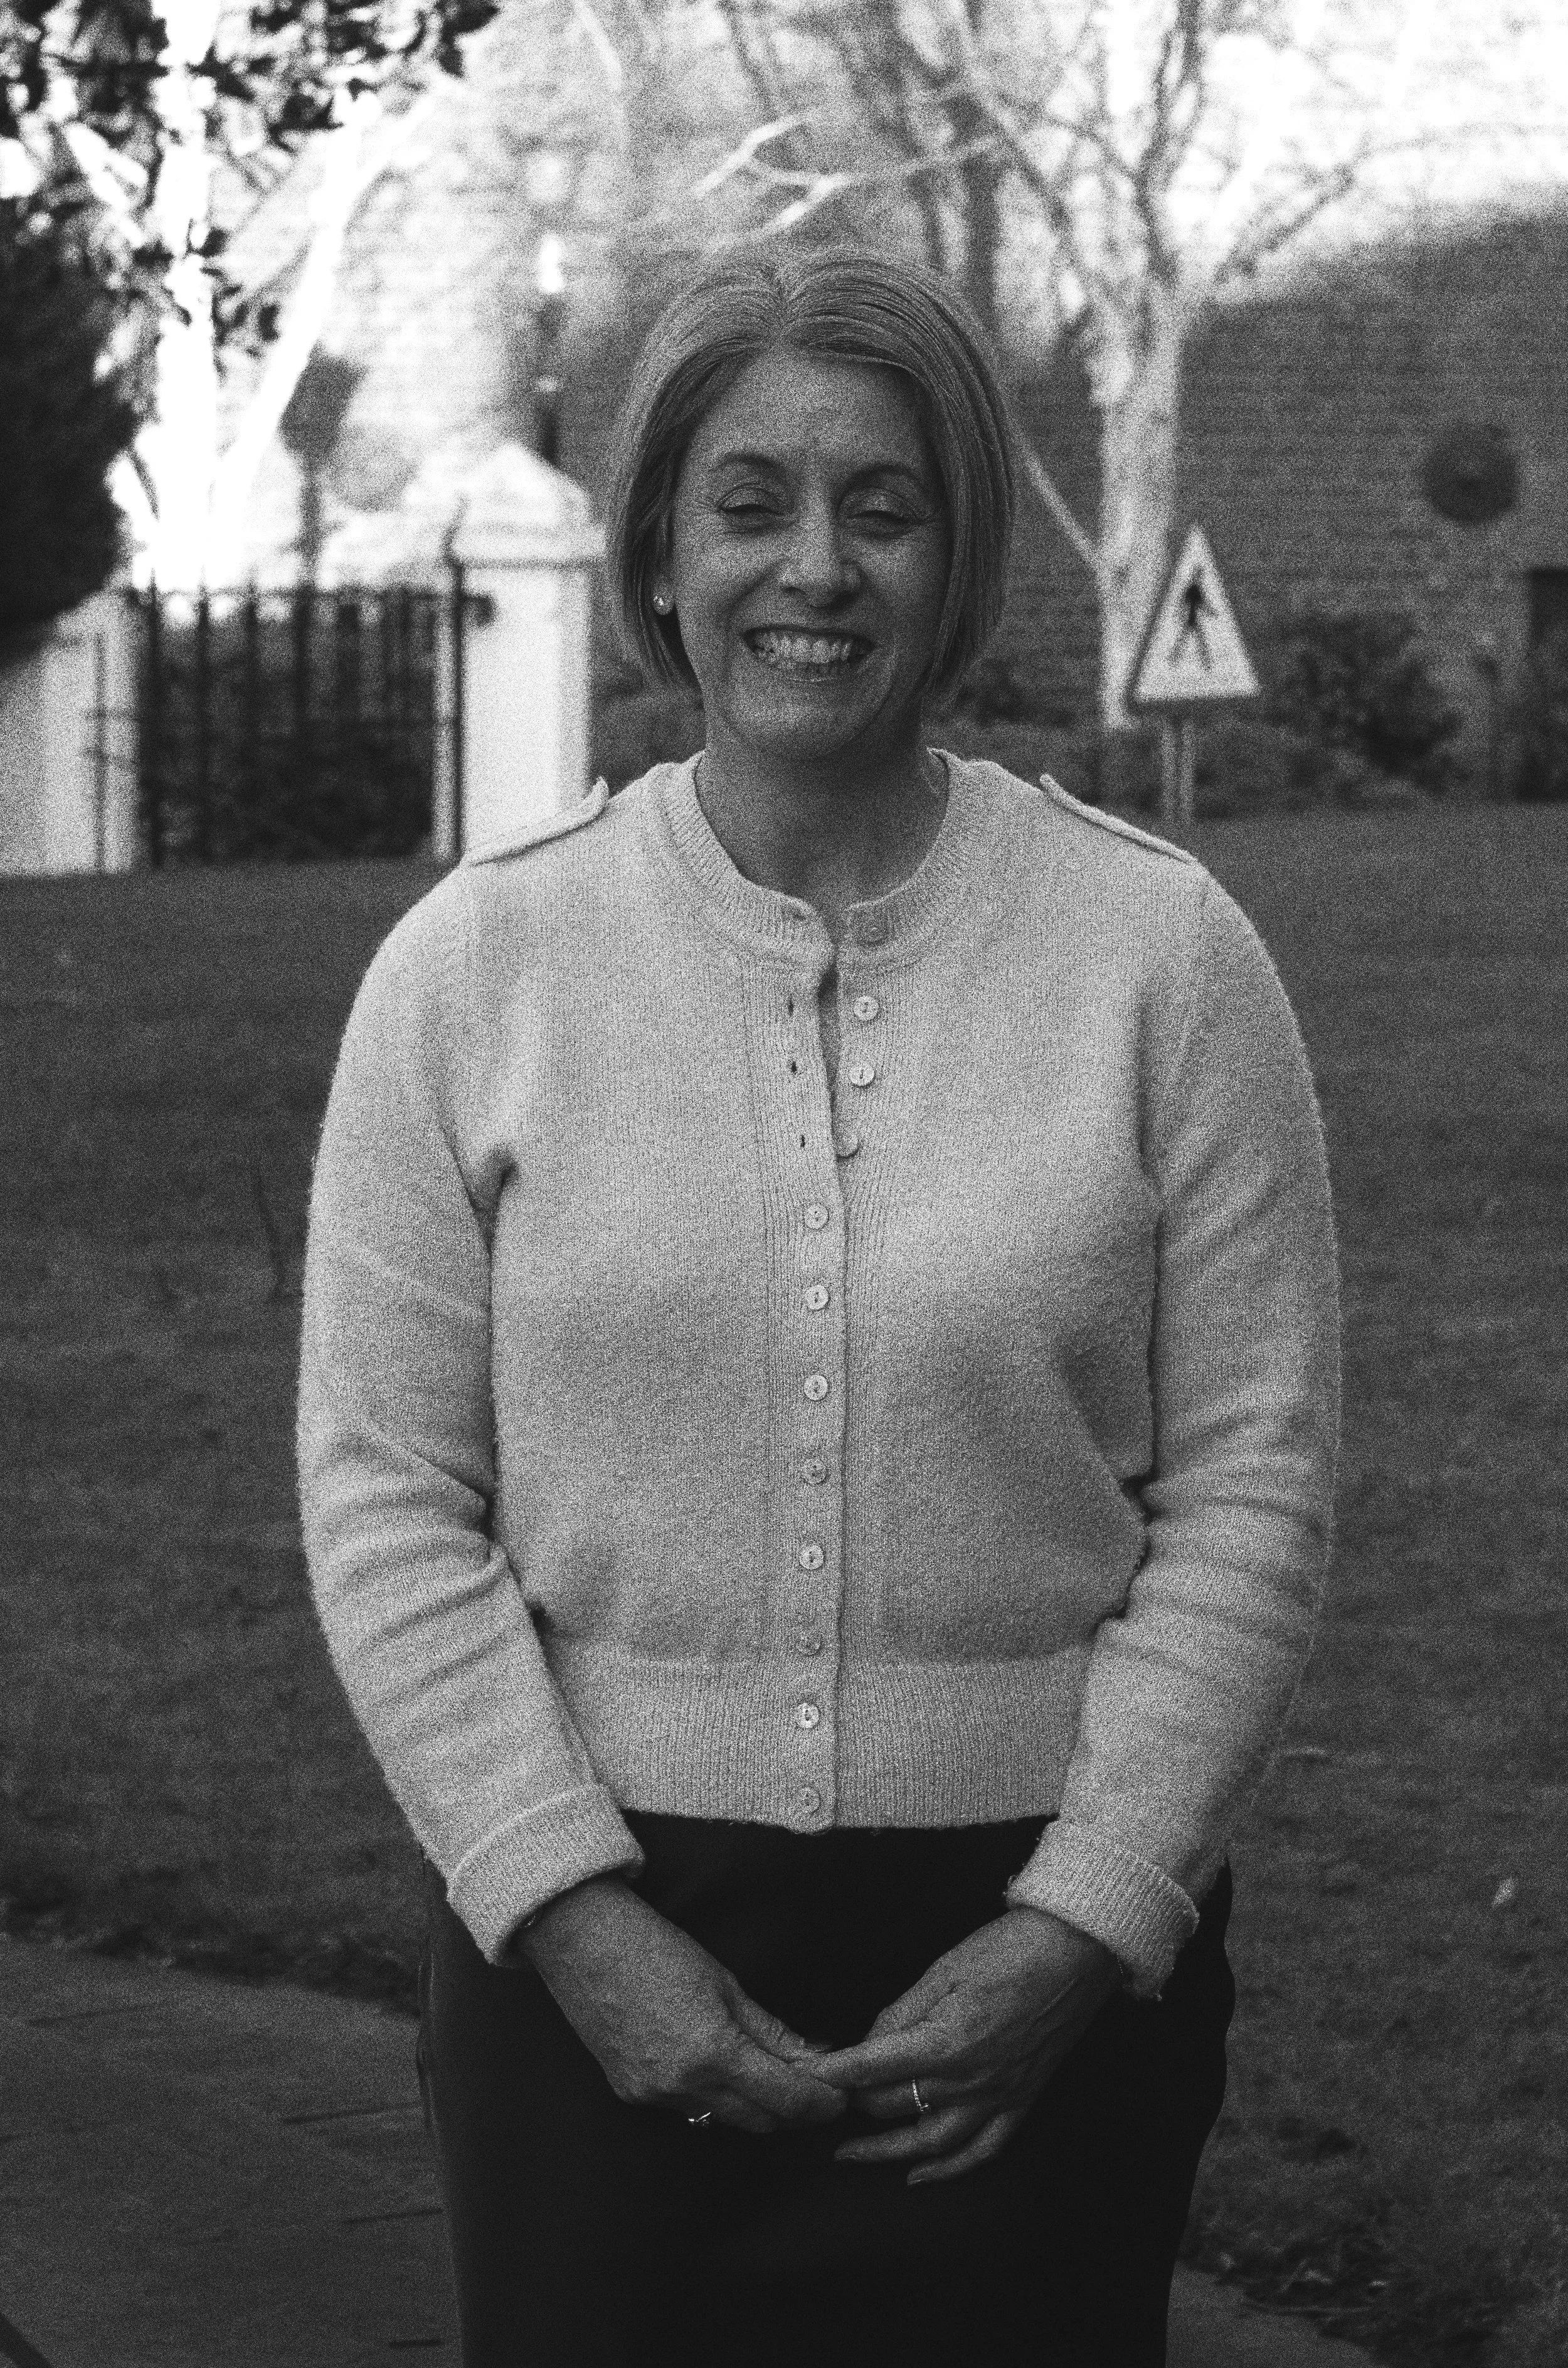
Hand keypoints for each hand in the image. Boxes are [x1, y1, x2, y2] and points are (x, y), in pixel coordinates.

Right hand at [519, 1876, 845, 2135]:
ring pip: (723, 2119)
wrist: (583, 1942)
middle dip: (793, 2111)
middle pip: (759, 2121)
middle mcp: (682, 2085)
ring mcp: (653, 2095)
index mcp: (712, 2052)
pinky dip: (713, 2097)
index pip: (784, 2099)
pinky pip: (687, 2109)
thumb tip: (816, 2057)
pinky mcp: (630, 2093)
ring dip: (754, 2106)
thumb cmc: (656, 1949)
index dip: (819, 2103)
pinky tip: (721, 2071)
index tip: (840, 2096)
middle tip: (816, 2090)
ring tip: (774, 2077)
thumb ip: (771, 2030)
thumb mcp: (725, 1983)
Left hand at [807, 1909, 1119, 2184]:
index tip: (807, 2079)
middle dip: (857, 2101)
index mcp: (945, 2041)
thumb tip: (869, 2042)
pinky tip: (921, 2174)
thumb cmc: (1011, 1950)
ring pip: (932, 2143)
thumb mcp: (943, 1969)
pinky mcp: (1020, 2101)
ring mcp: (997, 2096)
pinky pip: (982, 2150)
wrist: (1075, 1953)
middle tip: (831, 2095)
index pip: (872, 2068)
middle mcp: (969, 2079)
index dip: (834, 2074)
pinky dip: (950, 2169)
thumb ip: (901, 2012)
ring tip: (853, 2154)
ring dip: (888, 2152)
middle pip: (895, 2104)